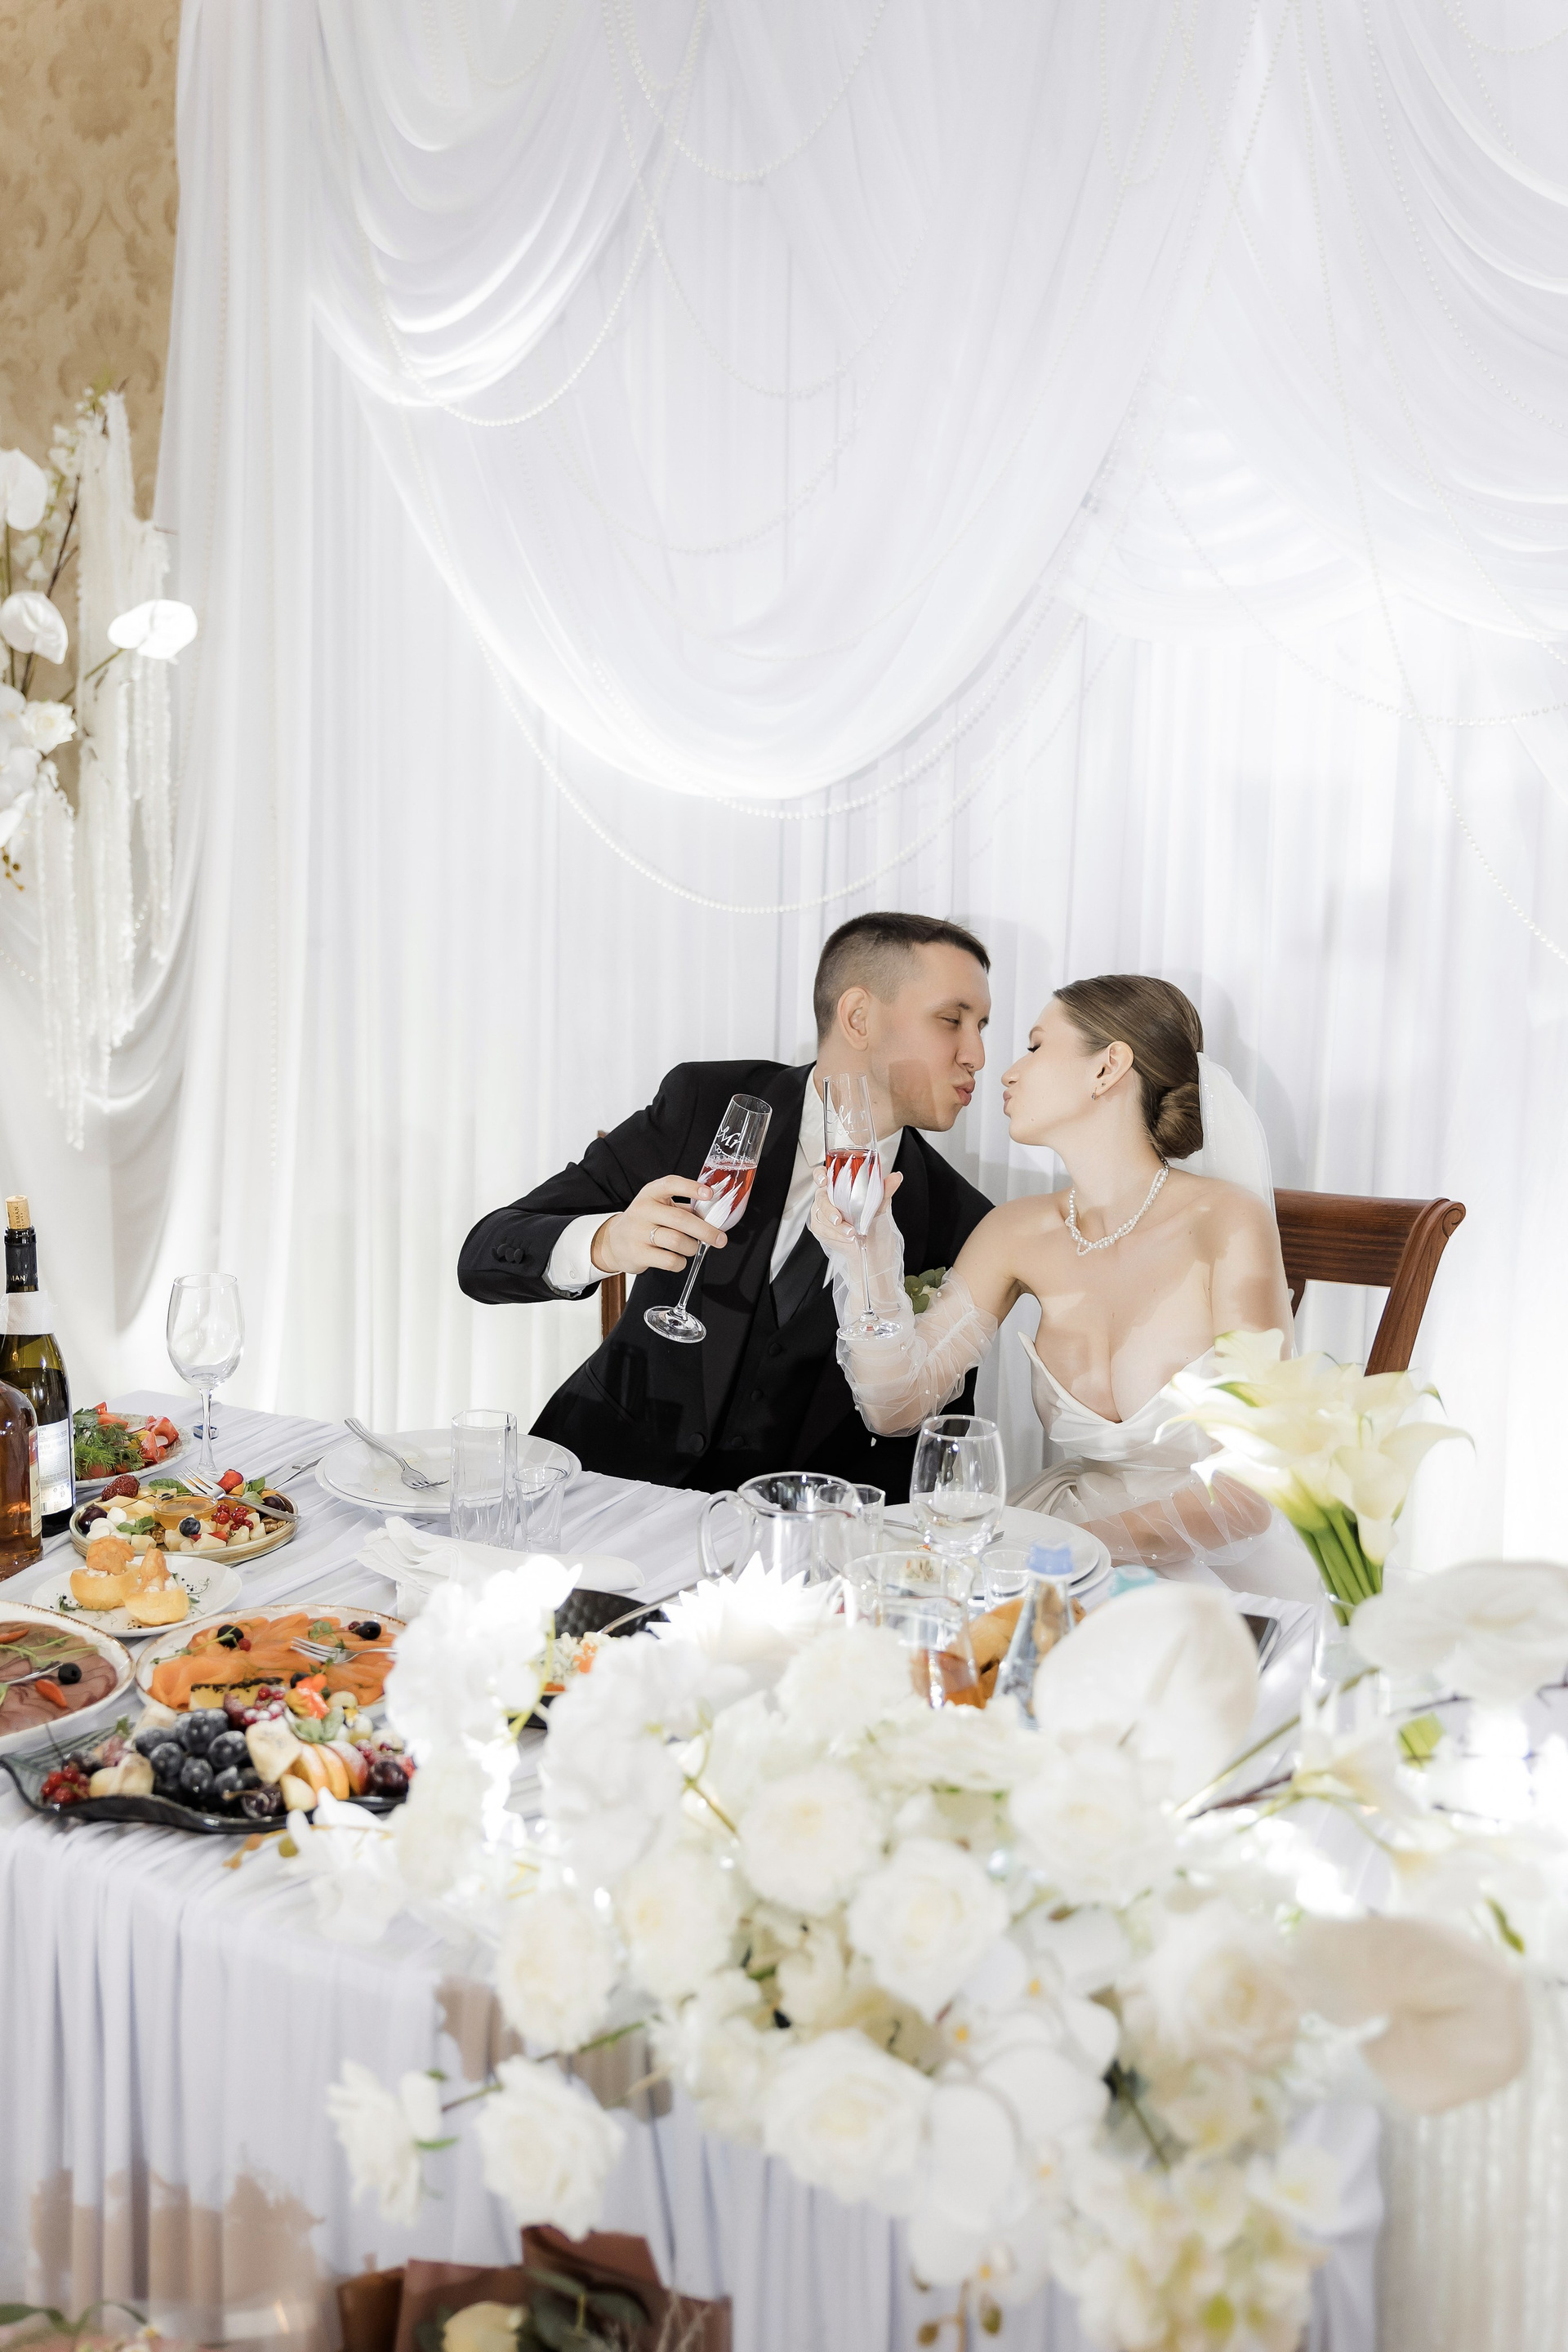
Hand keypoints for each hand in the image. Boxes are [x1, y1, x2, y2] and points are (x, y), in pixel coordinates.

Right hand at [589, 1174, 724, 1277]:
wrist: (614, 1242)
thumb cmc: (646, 1222)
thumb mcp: (660, 1207)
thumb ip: (685, 1208)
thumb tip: (715, 1214)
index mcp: (651, 1193)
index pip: (671, 1184)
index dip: (691, 1188)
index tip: (710, 1194)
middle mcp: (643, 1210)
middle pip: (680, 1219)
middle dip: (706, 1231)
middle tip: (720, 1238)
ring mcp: (638, 1232)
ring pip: (677, 1241)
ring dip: (692, 1247)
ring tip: (692, 1248)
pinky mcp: (637, 1253)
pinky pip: (669, 1260)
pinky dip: (681, 1262)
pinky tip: (679, 1259)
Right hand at [809, 1166, 902, 1258]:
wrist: (871, 1245)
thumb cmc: (872, 1221)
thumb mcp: (880, 1204)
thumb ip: (885, 1189)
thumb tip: (896, 1177)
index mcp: (839, 1185)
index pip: (823, 1174)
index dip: (819, 1175)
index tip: (824, 1181)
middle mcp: (828, 1197)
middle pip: (820, 1197)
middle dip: (829, 1209)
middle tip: (839, 1219)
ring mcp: (823, 1212)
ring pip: (821, 1215)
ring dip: (836, 1227)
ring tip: (851, 1232)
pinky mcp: (820, 1227)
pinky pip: (821, 1229)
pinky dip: (835, 1235)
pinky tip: (846, 1237)